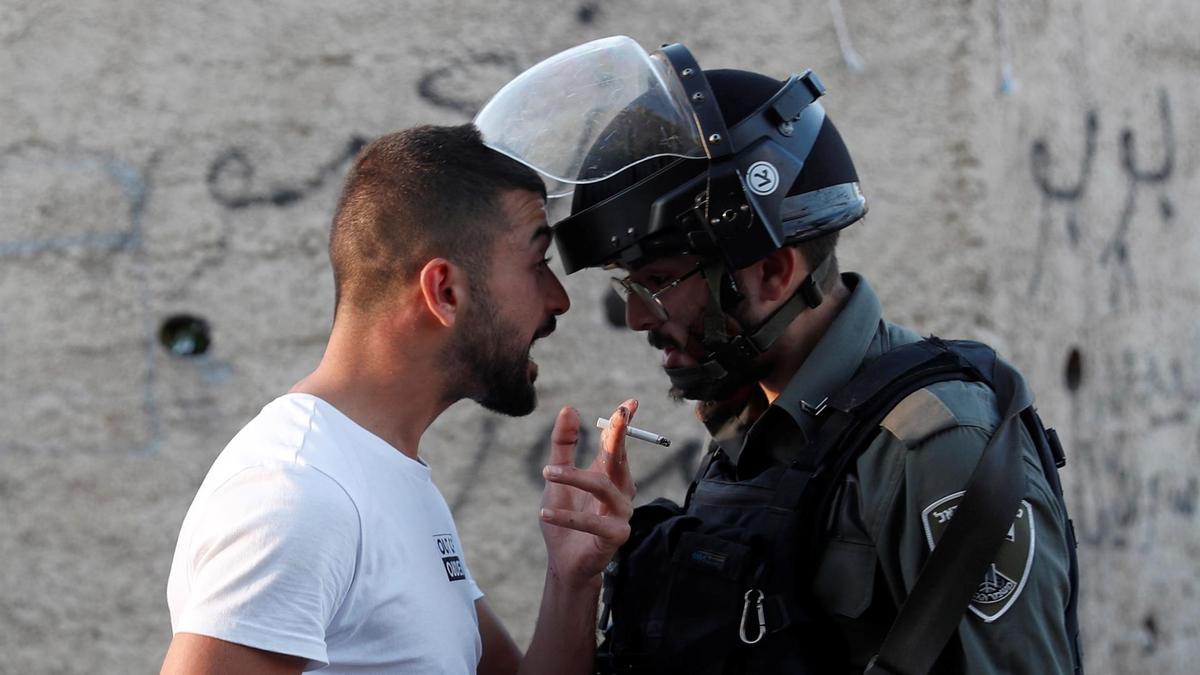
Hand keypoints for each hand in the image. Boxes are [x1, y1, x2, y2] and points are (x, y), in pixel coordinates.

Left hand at [539, 400, 637, 589]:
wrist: (564, 561)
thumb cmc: (565, 515)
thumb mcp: (557, 476)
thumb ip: (563, 444)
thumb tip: (569, 408)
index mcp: (608, 473)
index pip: (618, 443)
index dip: (624, 422)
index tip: (630, 402)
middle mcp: (620, 490)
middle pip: (620, 458)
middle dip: (619, 436)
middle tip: (618, 416)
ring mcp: (621, 513)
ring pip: (603, 487)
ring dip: (575, 477)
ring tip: (546, 473)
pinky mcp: (615, 536)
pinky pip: (594, 523)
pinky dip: (569, 517)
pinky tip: (546, 512)